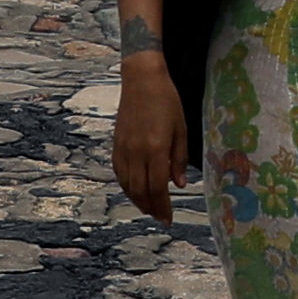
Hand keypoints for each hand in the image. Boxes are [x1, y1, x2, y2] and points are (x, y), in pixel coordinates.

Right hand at [110, 56, 184, 220]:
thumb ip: (178, 159)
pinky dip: (126, 186)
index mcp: (155, 149)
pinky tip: (134, 190)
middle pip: (140, 190)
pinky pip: (119, 173)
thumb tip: (179, 184)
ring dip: (137, 200)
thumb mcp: (181, 129)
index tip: (168, 219)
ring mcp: (123, 149)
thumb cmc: (167, 101)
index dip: (162, 206)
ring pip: (127, 184)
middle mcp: (136, 152)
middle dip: (150, 207)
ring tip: (149, 208)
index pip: (158, 187)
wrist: (141, 80)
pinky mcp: (116, 144)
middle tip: (160, 217)